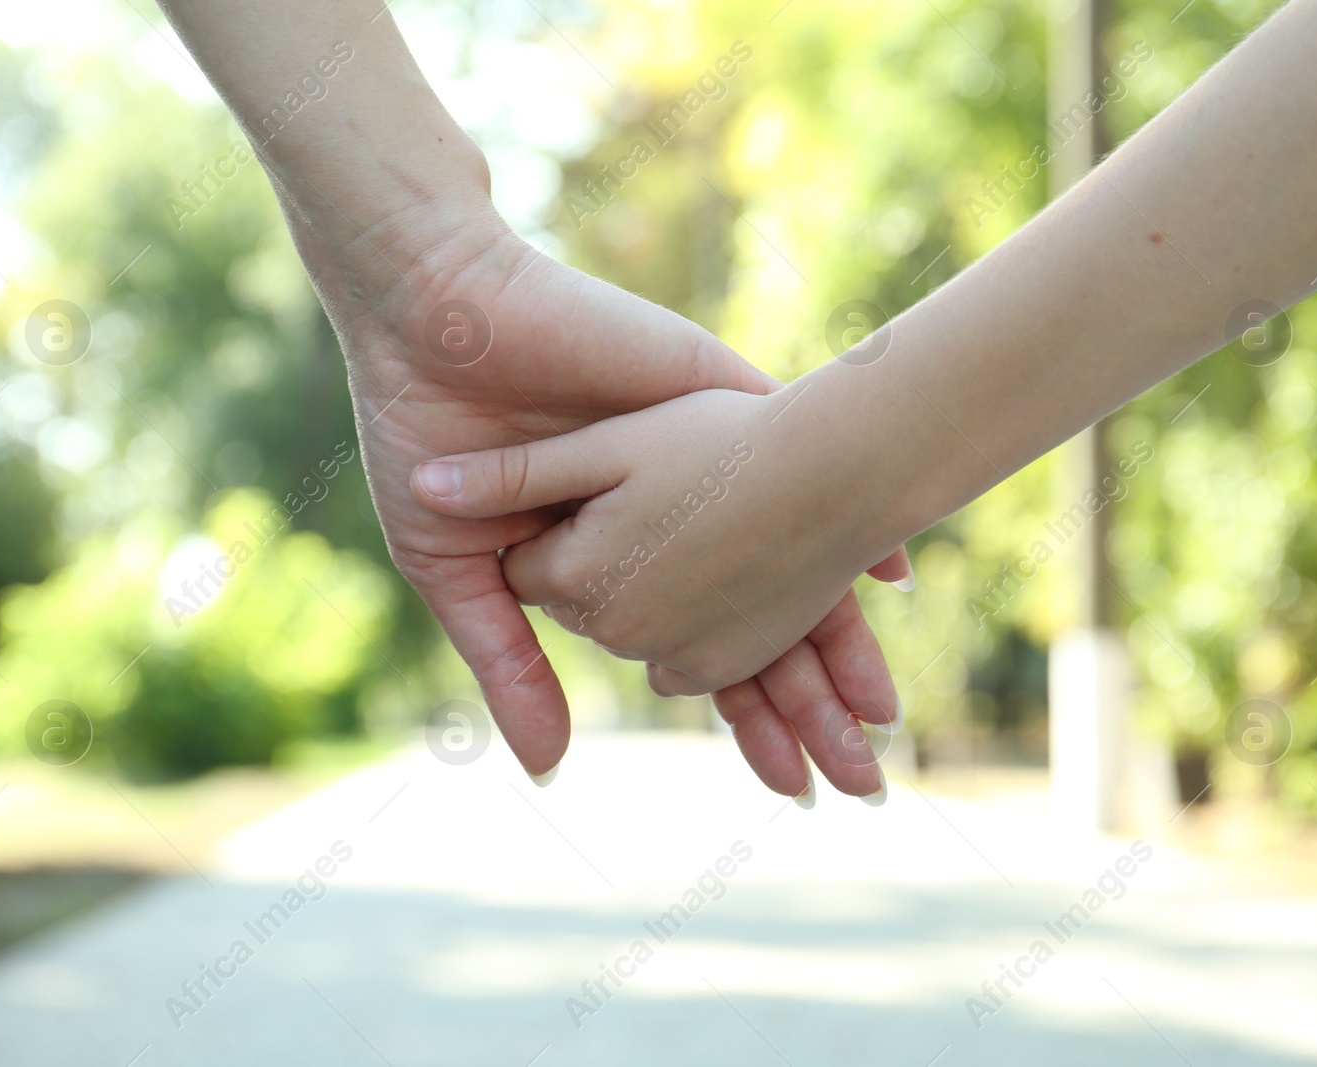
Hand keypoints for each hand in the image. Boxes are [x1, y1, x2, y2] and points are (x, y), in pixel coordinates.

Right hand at [290, 199, 900, 798]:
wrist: (428, 326)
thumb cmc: (429, 441)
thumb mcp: (464, 572)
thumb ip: (513, 666)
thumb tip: (546, 770)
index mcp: (618, 557)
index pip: (702, 649)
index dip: (747, 715)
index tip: (792, 782)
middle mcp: (674, 513)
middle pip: (763, 618)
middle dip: (810, 699)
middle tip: (864, 776)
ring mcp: (700, 455)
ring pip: (794, 551)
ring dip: (838, 635)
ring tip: (881, 710)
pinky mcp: (714, 394)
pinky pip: (797, 452)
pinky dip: (843, 508)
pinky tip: (888, 573)